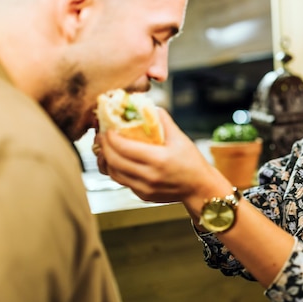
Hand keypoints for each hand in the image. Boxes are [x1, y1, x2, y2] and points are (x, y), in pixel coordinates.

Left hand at [96, 109, 228, 203]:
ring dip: (107, 159)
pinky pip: (122, 181)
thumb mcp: (180, 138)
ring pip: (114, 173)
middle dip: (104, 146)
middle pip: (114, 161)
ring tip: (107, 147)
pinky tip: (118, 160)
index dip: (111, 137)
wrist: (200, 188)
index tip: (107, 127)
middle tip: (102, 135)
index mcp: (158, 159)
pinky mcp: (143, 195)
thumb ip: (163, 120)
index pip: (124, 147)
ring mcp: (144, 188)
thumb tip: (148, 105)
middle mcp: (149, 176)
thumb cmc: (192, 162)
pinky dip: (117, 169)